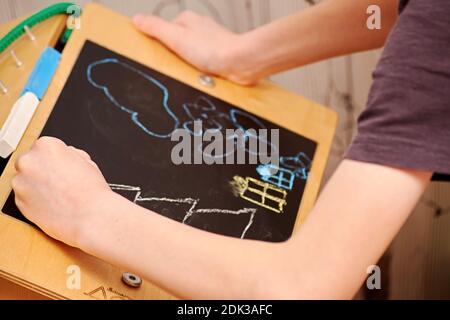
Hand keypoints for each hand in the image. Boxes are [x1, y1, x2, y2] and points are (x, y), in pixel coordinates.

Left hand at [12, 137, 112, 247]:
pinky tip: (53, 203)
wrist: (90, 216)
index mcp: (46, 146)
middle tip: (60, 181)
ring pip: (26, 180)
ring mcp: (21, 182)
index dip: (55, 160)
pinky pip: (24, 197)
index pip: (44, 147)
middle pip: (31, 161)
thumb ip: (68, 155)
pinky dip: (35, 200)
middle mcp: (29, 161)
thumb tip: (62, 158)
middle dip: (43, 171)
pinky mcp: (18, 201)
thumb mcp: (86, 161)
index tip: (61, 167)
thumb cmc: (91, 191)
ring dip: (37, 185)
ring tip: (59, 194)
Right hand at [133, 11, 256, 84]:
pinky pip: (201, 66)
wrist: (241, 63)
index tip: (156, 52)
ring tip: (191, 70)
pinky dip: (199, 72)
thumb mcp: (176, 37)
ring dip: (187, 66)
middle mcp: (199, 29)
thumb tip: (137, 19)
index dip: (158, 44)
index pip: (163, 30)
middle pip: (176, 44)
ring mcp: (209, 43)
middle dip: (174, 57)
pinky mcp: (217, 58)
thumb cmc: (215, 49)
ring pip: (189, 56)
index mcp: (187, 20)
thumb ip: (155, 28)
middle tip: (176, 63)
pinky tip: (201, 75)